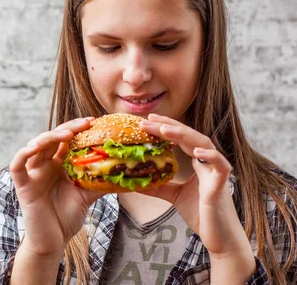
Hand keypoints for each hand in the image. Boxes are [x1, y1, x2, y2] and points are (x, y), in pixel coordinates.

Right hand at [9, 117, 103, 255]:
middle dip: (68, 128)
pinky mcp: (22, 185)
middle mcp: (43, 165)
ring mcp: (31, 174)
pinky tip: (35, 147)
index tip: (93, 122)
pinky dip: (24, 153)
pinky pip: (17, 165)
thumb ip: (100, 182)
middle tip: (85, 123)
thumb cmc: (66, 218)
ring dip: (49, 137)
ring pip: (34, 147)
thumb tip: (124, 173)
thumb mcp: (87, 196)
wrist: (52, 242)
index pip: (65, 140)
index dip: (76, 129)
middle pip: (52, 138)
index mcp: (57, 165)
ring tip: (66, 133)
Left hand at [139, 114, 252, 257]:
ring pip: (203, 144)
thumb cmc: (201, 215)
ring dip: (184, 135)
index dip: (166, 127)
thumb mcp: (173, 196)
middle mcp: (207, 163)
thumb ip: (158, 187)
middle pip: (189, 136)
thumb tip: (134, 182)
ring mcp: (216, 172)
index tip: (148, 119)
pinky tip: (197, 151)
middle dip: (169, 126)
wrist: (219, 237)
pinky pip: (221, 166)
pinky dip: (211, 156)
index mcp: (198, 163)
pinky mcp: (222, 185)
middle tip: (149, 119)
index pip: (181, 139)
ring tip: (165, 129)